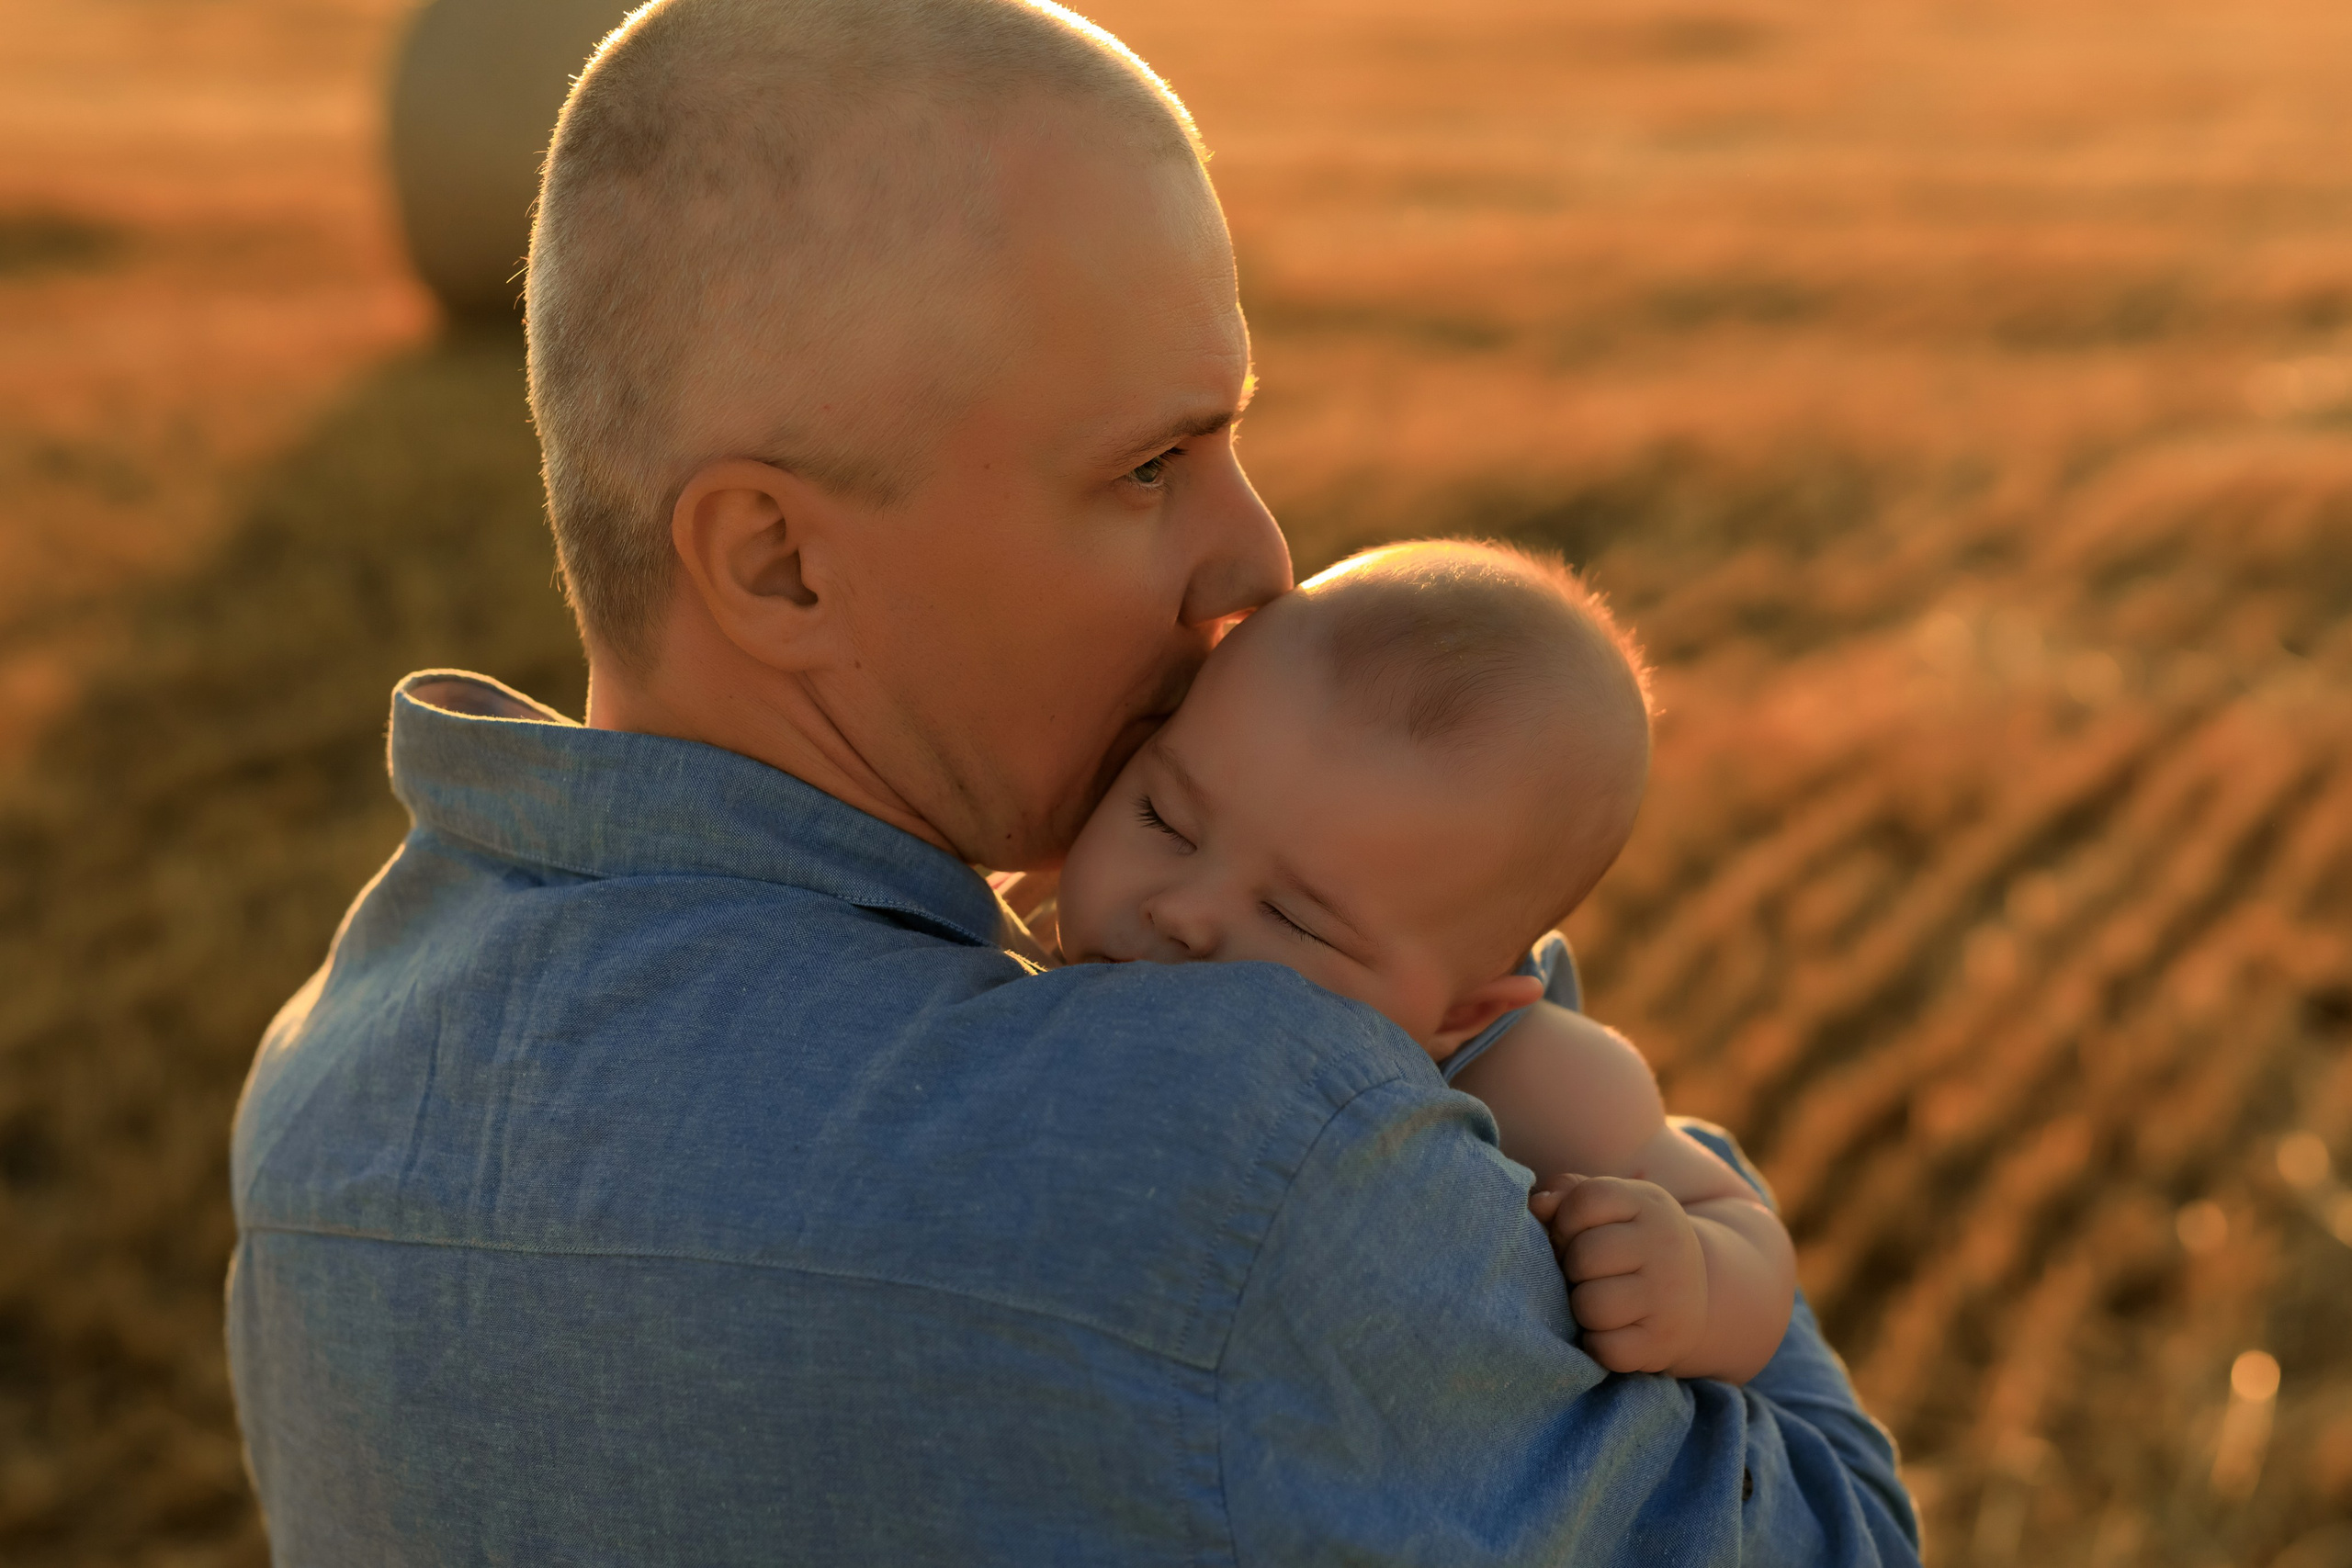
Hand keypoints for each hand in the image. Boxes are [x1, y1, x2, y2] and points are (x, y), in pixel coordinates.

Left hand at [1528, 1173, 1707, 1374]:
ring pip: (1591, 1306)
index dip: (1566, 1221)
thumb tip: (1538, 1207)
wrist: (1690, 1296)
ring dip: (1582, 1310)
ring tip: (1598, 1303)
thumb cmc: (1627, 1244)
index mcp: (1649, 1204)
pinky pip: (1606, 1349)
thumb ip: (1566, 1196)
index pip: (1588, 1199)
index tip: (1573, 1236)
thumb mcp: (1607, 1208)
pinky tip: (1610, 1332)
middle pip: (1584, 1256)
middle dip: (1572, 1269)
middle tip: (1586, 1276)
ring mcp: (1670, 1296)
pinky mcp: (1664, 1342)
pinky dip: (1597, 1345)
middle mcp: (1667, 1245)